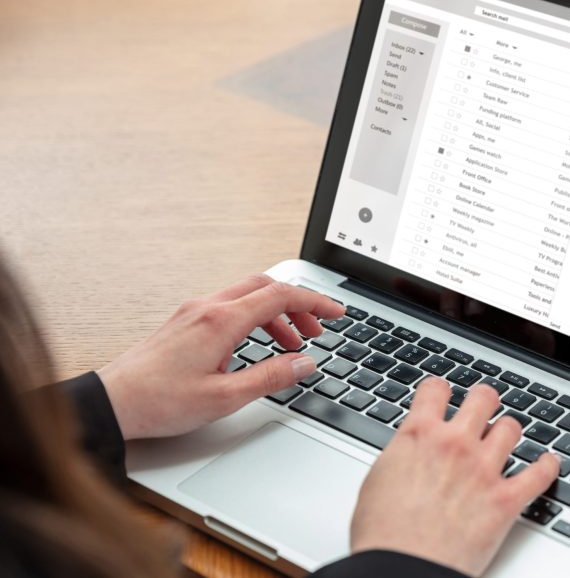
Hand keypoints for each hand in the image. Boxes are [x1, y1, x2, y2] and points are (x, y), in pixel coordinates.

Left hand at [97, 274, 344, 439]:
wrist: (112, 403)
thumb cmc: (159, 402)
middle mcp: (206, 308)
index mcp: (220, 321)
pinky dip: (253, 319)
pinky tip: (255, 347)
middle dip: (298, 304)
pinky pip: (229, 307)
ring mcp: (193, 312)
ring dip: (276, 314)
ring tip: (292, 343)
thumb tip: (305, 363)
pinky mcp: (184, 322)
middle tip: (317, 329)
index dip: (315, 302)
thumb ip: (271, 377)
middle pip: (265, 287)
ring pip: (247, 296)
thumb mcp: (226, 398)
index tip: (337, 313)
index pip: (280, 296)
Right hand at [350, 377, 559, 576]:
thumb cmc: (383, 534)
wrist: (403, 569)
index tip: (442, 394)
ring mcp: (484, 470)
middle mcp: (455, 444)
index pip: (436, 390)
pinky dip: (548, 466)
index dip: (439, 390)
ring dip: (509, 431)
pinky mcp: (505, 500)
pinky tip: (548, 463)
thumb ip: (401, 456)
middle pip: (483, 399)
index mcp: (419, 436)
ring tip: (507, 437)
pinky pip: (539, 474)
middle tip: (483, 407)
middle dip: (484, 400)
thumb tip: (408, 452)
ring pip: (511, 428)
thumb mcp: (377, 480)